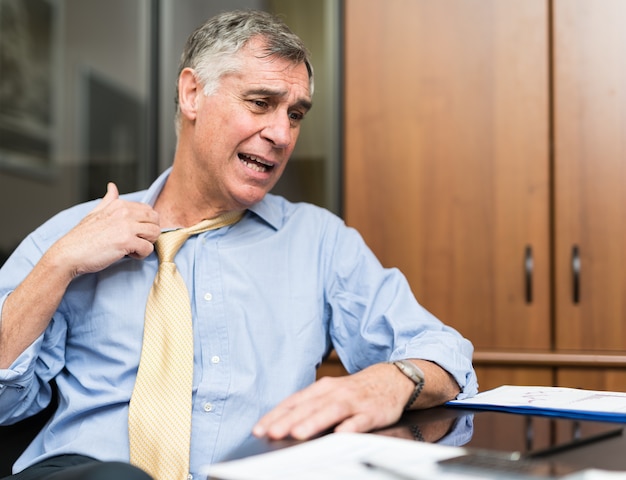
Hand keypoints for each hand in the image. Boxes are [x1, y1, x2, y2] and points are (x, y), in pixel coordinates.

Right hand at [48, 182, 160, 277]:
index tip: (133, 232)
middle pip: (156, 220)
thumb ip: (108, 200)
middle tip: (136, 241)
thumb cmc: (81, 238)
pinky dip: (141, 255)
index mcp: (119, 205)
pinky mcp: (126, 241)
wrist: (68, 254)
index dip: (145, 224)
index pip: (149, 210)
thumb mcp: (94, 213)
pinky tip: (128, 255)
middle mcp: (124, 212)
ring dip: (147, 243)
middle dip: (150, 232)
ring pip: (155, 233)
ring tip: (132, 248)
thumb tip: (112, 186)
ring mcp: (126, 226)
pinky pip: (148, 248)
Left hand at [252, 363, 407, 439]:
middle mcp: (335, 393)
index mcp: (321, 389)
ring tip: (298, 434)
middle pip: (309, 406)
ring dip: (314, 422)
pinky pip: (360, 420)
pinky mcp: (372, 412)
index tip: (258, 429)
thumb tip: (280, 425)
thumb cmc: (353, 392)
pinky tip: (341, 434)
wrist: (390, 379)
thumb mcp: (329, 395)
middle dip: (289, 420)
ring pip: (331, 411)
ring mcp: (354, 402)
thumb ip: (308, 409)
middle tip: (272, 433)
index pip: (294, 402)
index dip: (276, 415)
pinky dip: (350, 427)